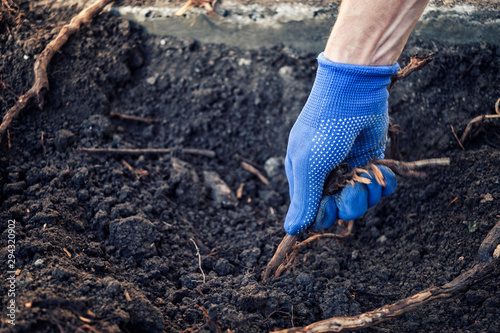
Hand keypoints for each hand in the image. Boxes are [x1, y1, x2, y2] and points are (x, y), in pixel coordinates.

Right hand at [284, 53, 398, 234]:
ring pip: (363, 201)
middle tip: (353, 184)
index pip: (314, 213)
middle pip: (341, 211)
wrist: (354, 91)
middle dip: (350, 203)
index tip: (331, 205)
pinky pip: (381, 186)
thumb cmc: (324, 128)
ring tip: (369, 172)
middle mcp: (327, 176)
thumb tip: (291, 231)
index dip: (325, 215)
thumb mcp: (308, 165)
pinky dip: (385, 182)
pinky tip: (382, 171)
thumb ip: (304, 200)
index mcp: (305, 178)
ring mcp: (350, 168)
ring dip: (370, 192)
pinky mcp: (371, 160)